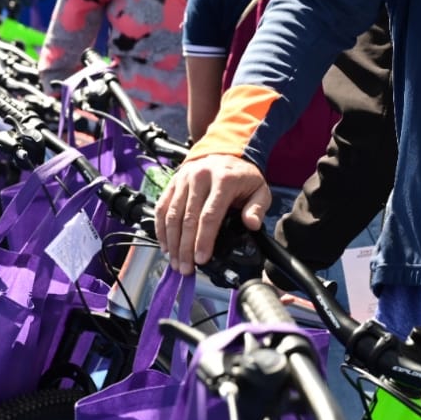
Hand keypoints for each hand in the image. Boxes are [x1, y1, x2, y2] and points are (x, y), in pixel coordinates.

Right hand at [153, 154, 269, 274]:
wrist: (225, 151)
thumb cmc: (242, 176)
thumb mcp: (259, 189)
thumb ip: (257, 208)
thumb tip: (252, 224)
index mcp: (223, 180)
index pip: (210, 215)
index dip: (203, 240)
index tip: (201, 260)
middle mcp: (200, 178)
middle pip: (187, 219)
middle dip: (185, 247)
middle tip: (185, 268)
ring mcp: (183, 179)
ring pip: (172, 215)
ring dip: (171, 242)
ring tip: (175, 262)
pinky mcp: (173, 182)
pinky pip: (162, 207)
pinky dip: (161, 228)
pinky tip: (165, 245)